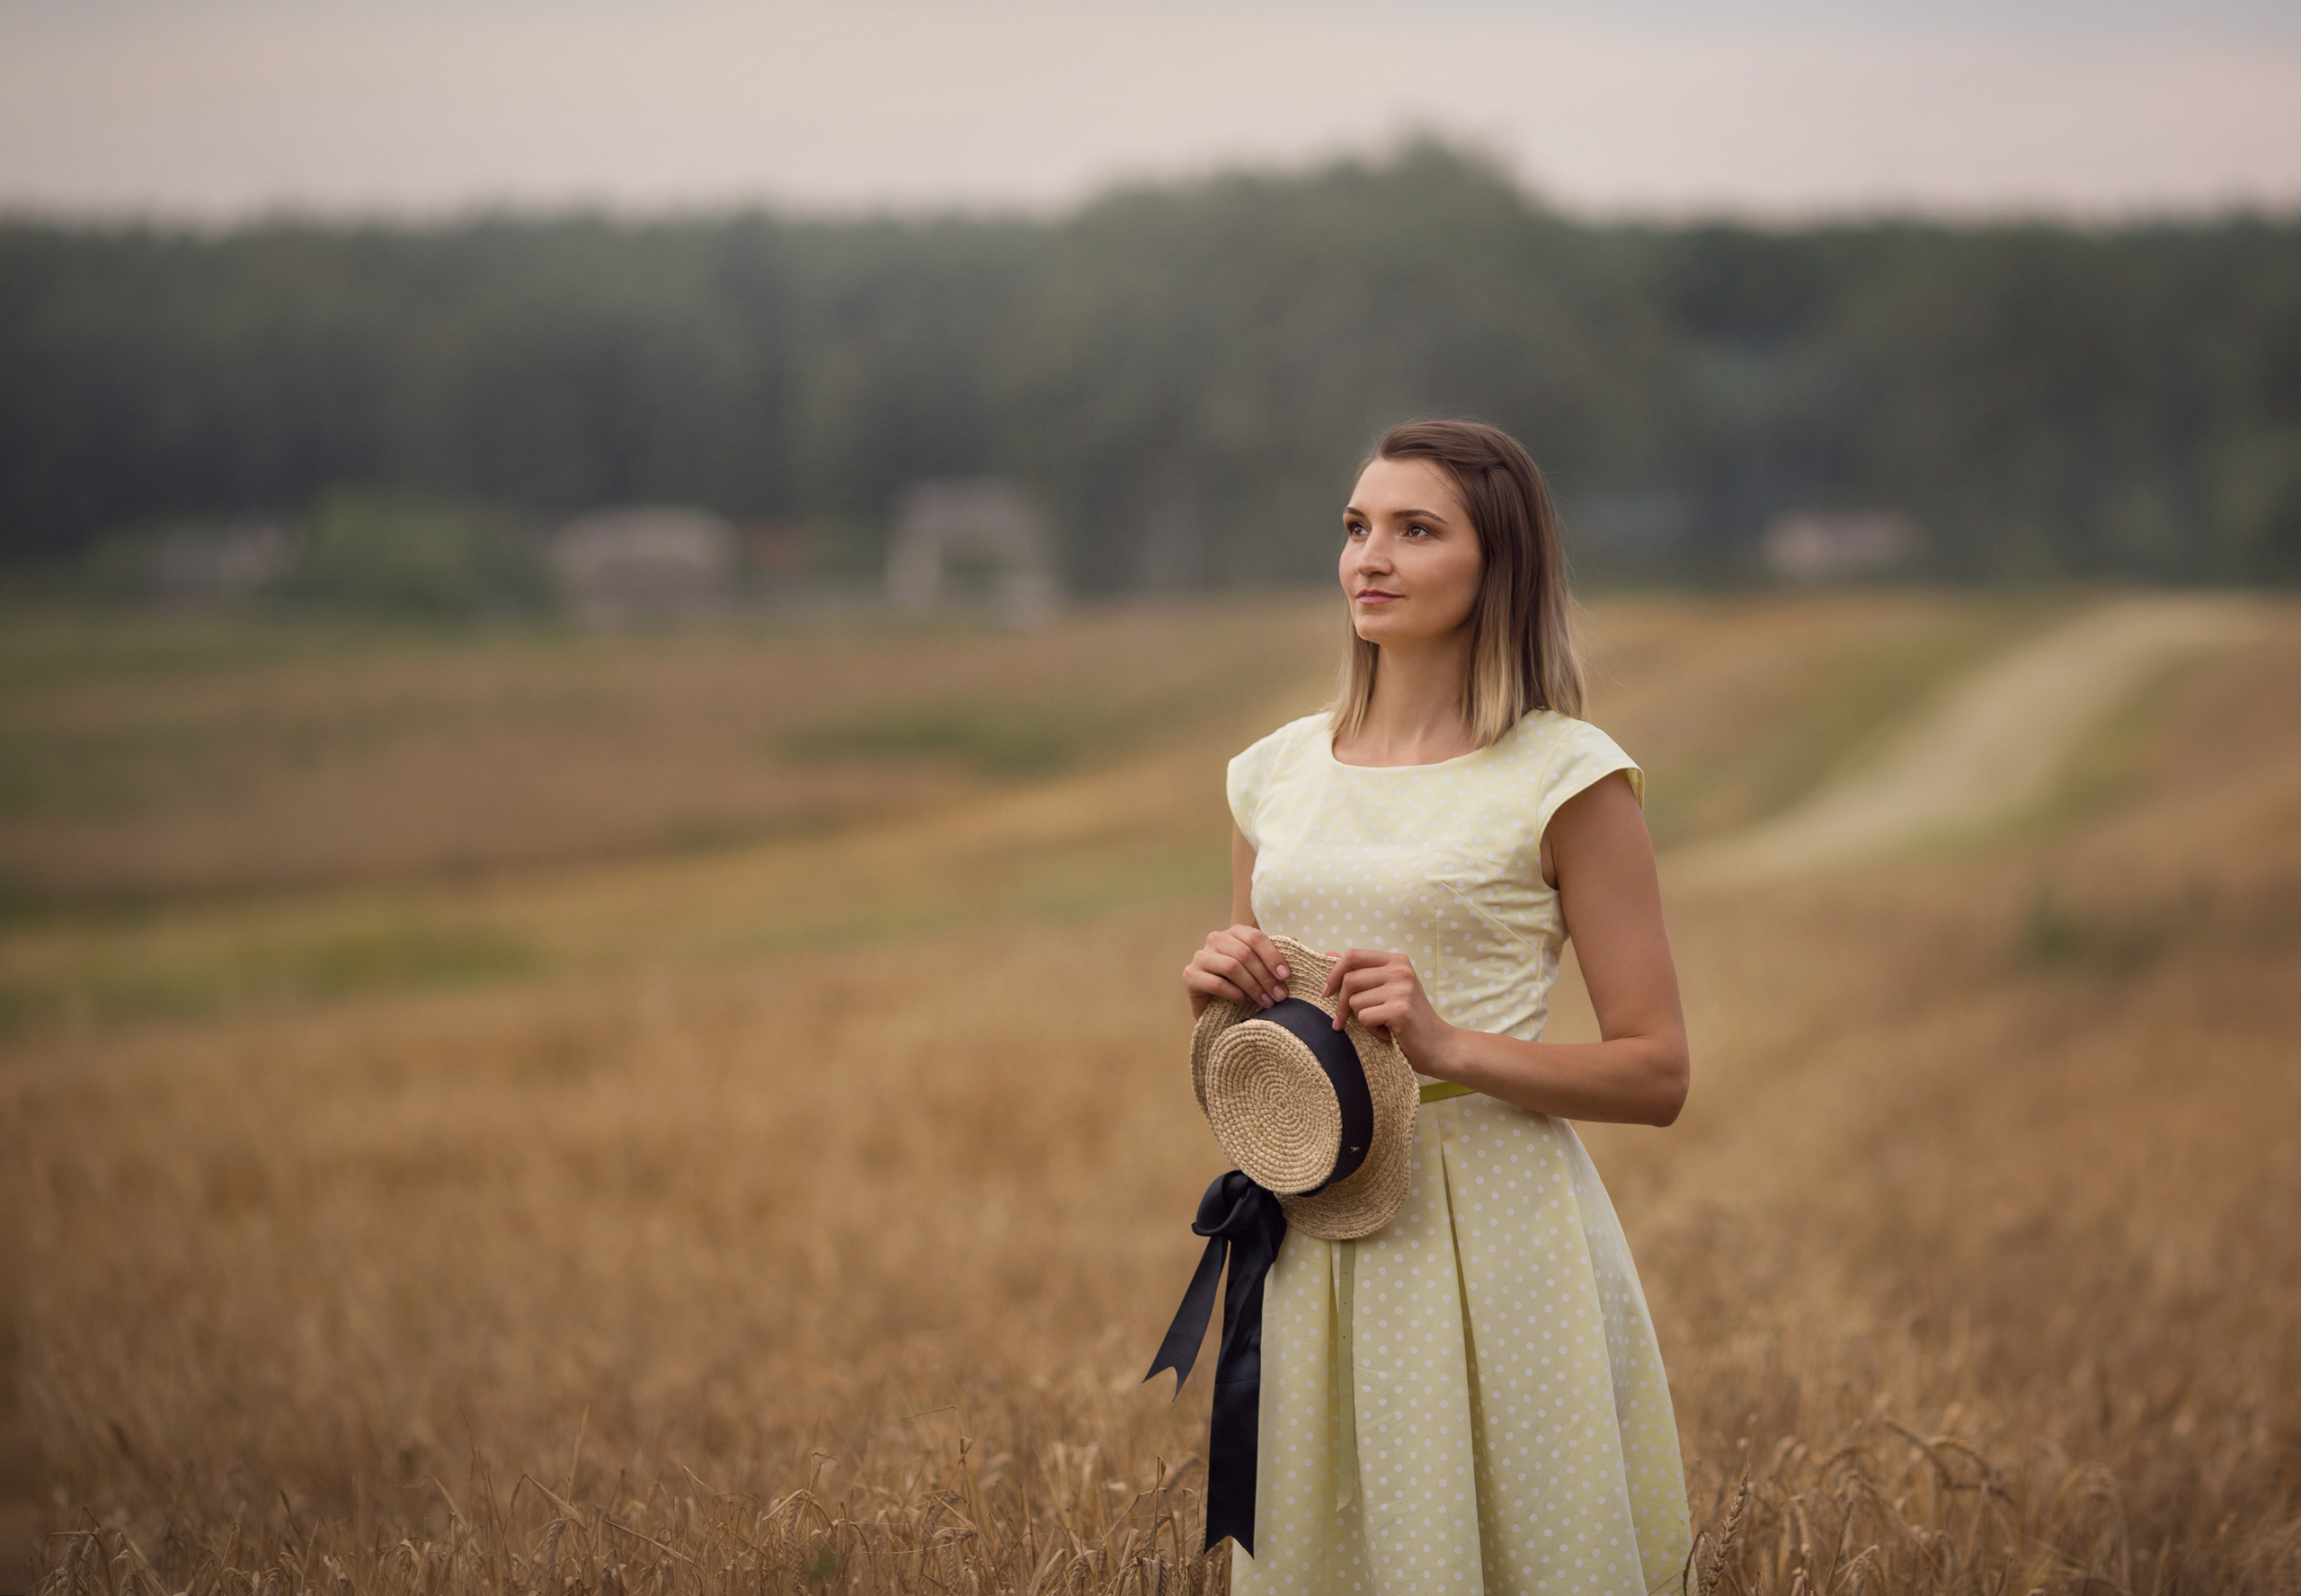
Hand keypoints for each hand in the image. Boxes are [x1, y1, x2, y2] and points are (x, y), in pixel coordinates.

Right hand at [1184, 926, 1292, 1017]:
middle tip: (1279, 995)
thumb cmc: (1242, 984)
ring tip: (1267, 1001)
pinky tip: (1247, 1003)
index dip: (1272, 955)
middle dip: (1266, 976)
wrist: (1216, 1007)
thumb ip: (1274, 953)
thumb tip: (1295, 939)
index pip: (1255, 937)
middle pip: (1244, 953)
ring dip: (1253, 987)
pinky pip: (1217, 984)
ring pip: (1231, 967)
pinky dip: (1236, 994)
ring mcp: (1201, 957)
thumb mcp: (1261, 968)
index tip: (1285, 976)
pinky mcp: (1190, 976)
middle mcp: (1215, 939)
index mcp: (1234, 933)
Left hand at [1324, 947, 1455, 1070]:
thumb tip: (1327, 954)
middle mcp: (1401, 970)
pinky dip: (1371, 1031)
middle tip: (1343, 1022)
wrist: (1439, 1046)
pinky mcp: (1400, 1010)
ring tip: (1381, 1025)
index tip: (1327, 992)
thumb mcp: (1385, 990)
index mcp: (1396, 960)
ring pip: (1355, 1002)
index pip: (1353, 955)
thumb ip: (1360, 972)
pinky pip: (1364, 1018)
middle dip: (1342, 1005)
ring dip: (1362, 1021)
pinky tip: (1387, 1034)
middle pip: (1349, 980)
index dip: (1334, 974)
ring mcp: (1402, 989)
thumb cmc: (1408, 1019)